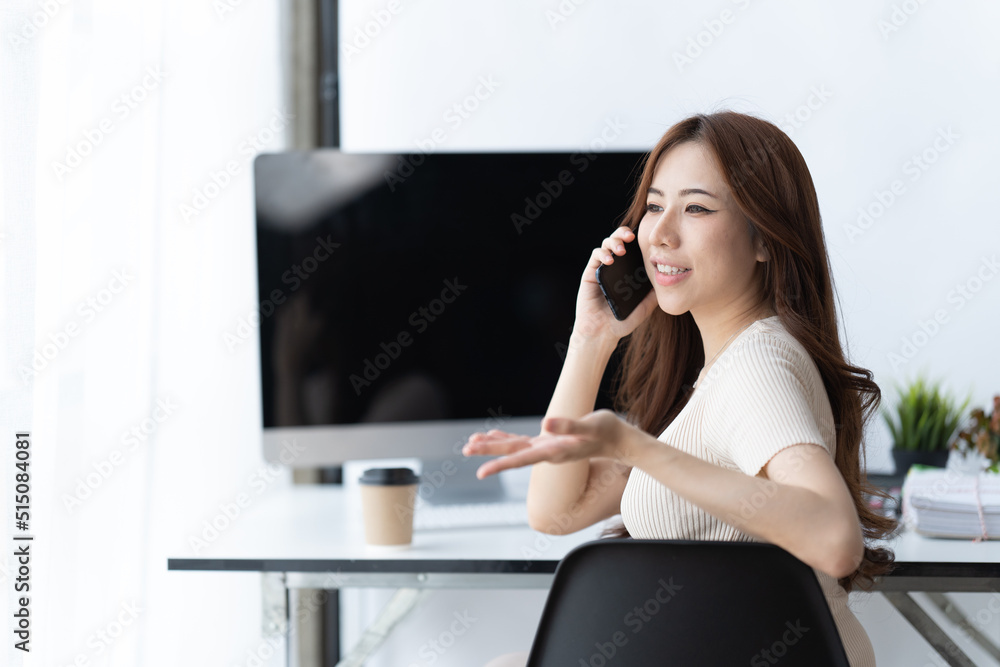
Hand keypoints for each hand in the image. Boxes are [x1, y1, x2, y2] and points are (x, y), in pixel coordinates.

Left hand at [461, 409, 641, 478]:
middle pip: (512, 452)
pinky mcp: (549, 441)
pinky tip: (493, 435)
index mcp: (553, 451)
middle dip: (488, 452)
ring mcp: (546, 447)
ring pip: (514, 447)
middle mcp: (546, 452)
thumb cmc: (608, 432)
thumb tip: (544, 425)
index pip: (521, 458)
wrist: (619, 442)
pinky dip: (505, 437)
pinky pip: (521, 440)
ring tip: (471, 443)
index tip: (481, 472)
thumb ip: (569, 426)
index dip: (500, 464)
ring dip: (493, 445)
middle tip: (465, 450)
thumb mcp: (591, 426)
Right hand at [572, 226, 657, 345]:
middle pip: (618, 241)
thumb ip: (654, 294)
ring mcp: (602, 269)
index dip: (638, 240)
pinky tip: (610, 260)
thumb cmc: (622, 321)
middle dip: (624, 234)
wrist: (603, 333)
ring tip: (621, 249)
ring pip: (606, 245)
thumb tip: (668, 280)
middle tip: (632, 236)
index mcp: (627, 272)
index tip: (647, 238)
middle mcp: (615, 267)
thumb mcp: (645, 307)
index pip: (633, 249)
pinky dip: (602, 254)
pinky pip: (595, 257)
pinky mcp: (590, 274)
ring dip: (614, 241)